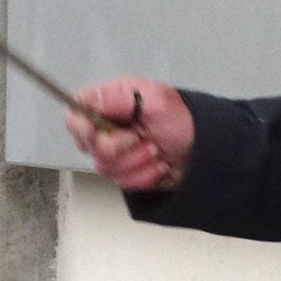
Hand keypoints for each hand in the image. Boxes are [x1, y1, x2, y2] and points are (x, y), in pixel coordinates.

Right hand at [66, 79, 193, 192]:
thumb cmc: (182, 119)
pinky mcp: (125, 172)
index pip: (75, 114)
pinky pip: (122, 182)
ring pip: (105, 167)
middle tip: (140, 138)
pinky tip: (158, 166)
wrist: (205, 148)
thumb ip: (119, 99)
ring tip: (156, 150)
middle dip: (117, 148)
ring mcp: (115, 153)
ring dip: (136, 162)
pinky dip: (143, 176)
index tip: (93, 133)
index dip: (79, 126)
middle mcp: (108, 128)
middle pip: (87, 146)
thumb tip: (87, 99)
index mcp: (111, 103)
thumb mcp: (156, 101)